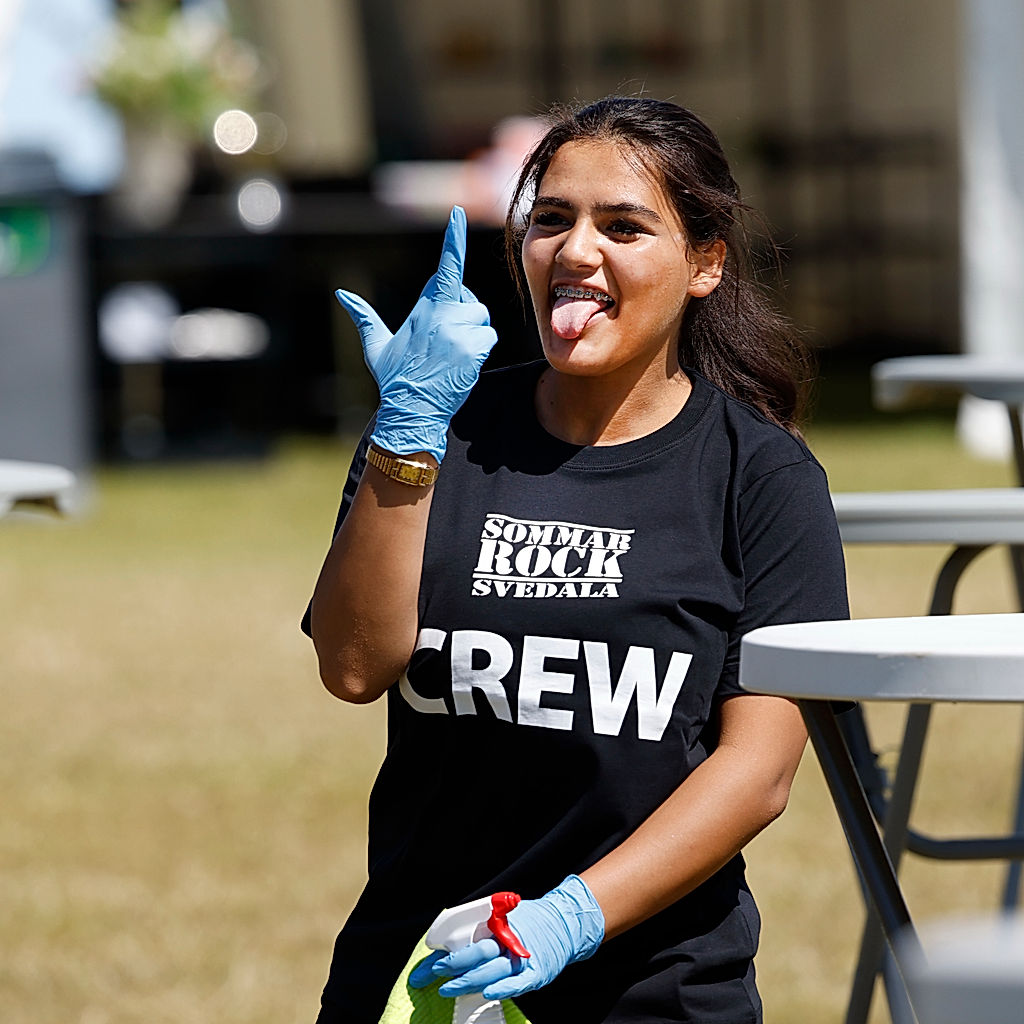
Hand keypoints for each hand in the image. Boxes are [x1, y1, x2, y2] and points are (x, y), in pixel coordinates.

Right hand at [335, 206, 497, 461]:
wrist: (411, 409)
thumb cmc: (394, 379)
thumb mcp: (376, 346)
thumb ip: (364, 316)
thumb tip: (341, 295)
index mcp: (424, 308)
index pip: (444, 267)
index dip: (453, 240)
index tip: (459, 214)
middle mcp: (442, 314)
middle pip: (469, 300)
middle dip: (463, 317)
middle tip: (445, 344)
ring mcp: (458, 330)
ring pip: (481, 319)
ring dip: (473, 336)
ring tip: (453, 356)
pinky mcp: (472, 347)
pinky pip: (488, 337)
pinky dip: (480, 350)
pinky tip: (463, 364)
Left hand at [410, 875, 604, 1000]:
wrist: (566, 922)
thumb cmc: (530, 922)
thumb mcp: (503, 920)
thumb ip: (481, 933)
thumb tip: (448, 950)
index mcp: (495, 925)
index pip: (462, 941)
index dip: (441, 956)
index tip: (422, 970)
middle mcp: (506, 939)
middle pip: (475, 952)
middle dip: (452, 965)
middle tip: (434, 973)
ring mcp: (520, 957)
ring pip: (491, 969)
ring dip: (468, 980)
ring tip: (447, 989)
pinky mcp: (535, 972)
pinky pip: (516, 982)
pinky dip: (502, 987)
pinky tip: (487, 993)